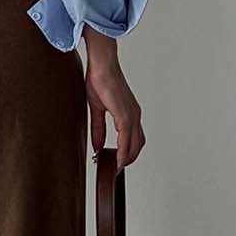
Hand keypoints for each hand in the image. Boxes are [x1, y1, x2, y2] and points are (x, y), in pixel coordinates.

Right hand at [83, 32, 143, 170]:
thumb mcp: (97, 110)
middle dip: (128, 159)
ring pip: (134, 144)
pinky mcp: (125, 114)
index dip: (126, 152)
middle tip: (116, 168)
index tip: (117, 162)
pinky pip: (126, 138)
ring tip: (117, 167)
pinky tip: (117, 159)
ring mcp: (132, 115)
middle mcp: (134, 114)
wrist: (101, 66)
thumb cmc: (100, 80)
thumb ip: (99, 129)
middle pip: (137, 144)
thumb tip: (98, 145)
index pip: (133, 138)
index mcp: (129, 112)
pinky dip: (123, 151)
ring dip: (126, 158)